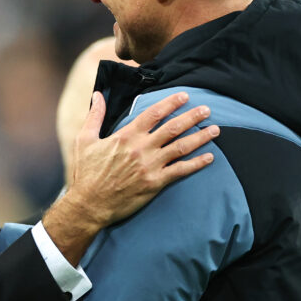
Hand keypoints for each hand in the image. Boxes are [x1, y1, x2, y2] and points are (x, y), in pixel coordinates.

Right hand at [45, 91, 217, 263]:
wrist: (89, 204)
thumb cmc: (86, 173)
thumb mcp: (85, 140)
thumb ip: (95, 116)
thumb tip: (97, 95)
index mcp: (126, 136)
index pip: (154, 113)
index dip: (171, 102)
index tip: (185, 96)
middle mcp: (141, 148)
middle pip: (173, 127)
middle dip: (192, 117)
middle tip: (207, 109)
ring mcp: (150, 166)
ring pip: (181, 147)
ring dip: (200, 137)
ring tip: (215, 130)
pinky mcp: (155, 183)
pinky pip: (180, 171)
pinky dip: (197, 163)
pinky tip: (209, 158)